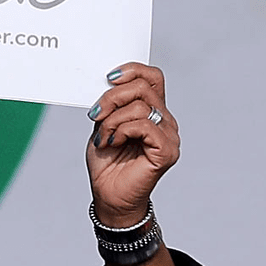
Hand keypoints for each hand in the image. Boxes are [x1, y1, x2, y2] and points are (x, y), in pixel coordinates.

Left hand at [86, 63, 179, 227]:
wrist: (109, 196)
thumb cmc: (108, 163)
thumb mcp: (104, 123)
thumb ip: (112, 104)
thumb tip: (109, 82)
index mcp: (154, 112)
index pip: (153, 77)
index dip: (132, 70)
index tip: (108, 78)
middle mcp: (166, 122)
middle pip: (144, 87)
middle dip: (113, 97)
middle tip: (96, 115)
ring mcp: (169, 137)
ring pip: (141, 106)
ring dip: (113, 119)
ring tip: (104, 137)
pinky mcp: (167, 151)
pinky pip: (143, 125)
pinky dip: (121, 130)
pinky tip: (113, 143)